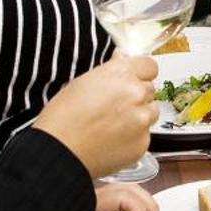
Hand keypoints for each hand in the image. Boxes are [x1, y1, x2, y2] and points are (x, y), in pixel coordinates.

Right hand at [32, 55, 158, 179]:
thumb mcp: (81, 83)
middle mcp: (136, 93)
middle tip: (114, 106)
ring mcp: (142, 119)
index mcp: (120, 74)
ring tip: (112, 125)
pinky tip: (112, 140)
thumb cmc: (62, 119)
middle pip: (149, 89)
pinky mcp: (143, 142)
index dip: (139, 73)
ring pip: (151, 112)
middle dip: (136, 95)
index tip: (133, 79)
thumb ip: (109, 70)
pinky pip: (145, 135)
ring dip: (138, 115)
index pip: (148, 66)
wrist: (59, 152)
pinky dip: (134, 137)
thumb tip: (122, 58)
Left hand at [72, 183, 160, 210]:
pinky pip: (120, 200)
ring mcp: (94, 200)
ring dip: (143, 206)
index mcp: (90, 205)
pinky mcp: (95, 207)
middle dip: (148, 206)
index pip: (126, 197)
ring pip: (127, 191)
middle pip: (130, 189)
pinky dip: (133, 208)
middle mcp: (93, 197)